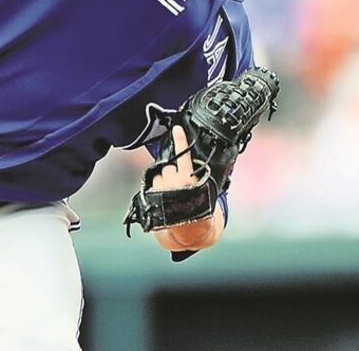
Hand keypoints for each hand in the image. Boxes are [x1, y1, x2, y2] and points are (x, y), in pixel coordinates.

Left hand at [150, 126, 220, 250]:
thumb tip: (203, 161)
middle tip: (180, 182)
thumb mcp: (206, 190)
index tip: (177, 128)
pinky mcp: (153, 197)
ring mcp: (162, 190)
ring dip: (163, 179)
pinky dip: (157, 186)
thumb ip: (200, 175)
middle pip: (168, 166)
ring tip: (173, 191)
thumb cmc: (200, 208)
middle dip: (172, 170)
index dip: (180, 140)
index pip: (184, 155)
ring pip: (159, 174)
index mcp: (189, 179)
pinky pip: (152, 184)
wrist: (191, 230)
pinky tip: (164, 195)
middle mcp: (175, 183)